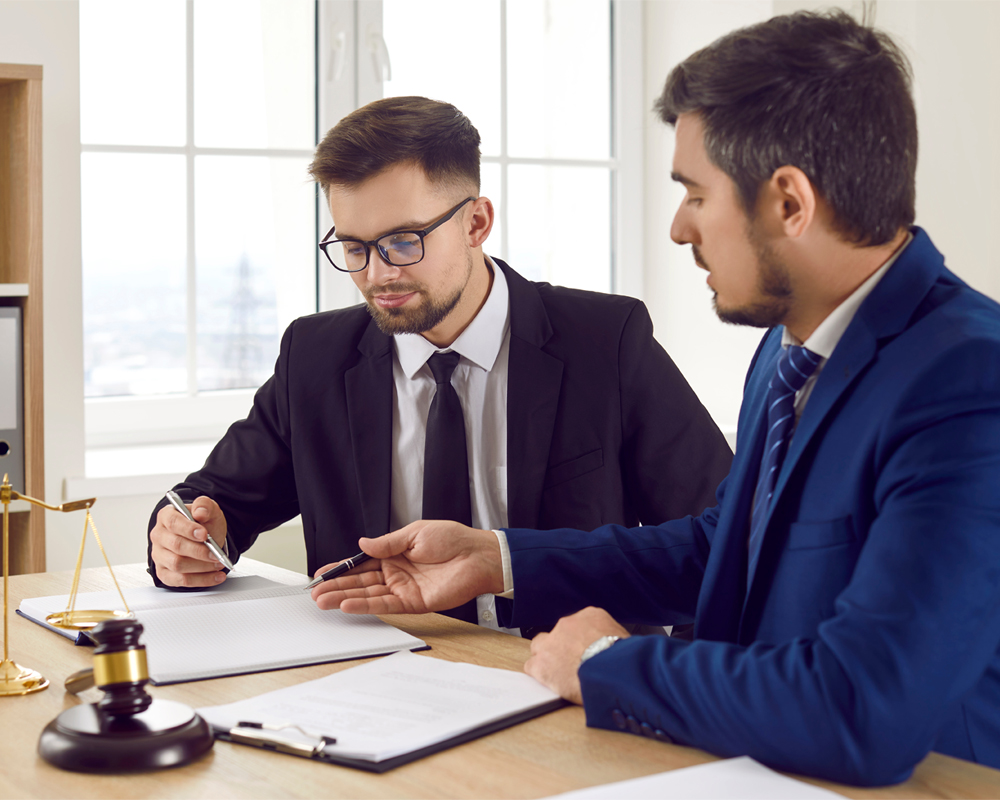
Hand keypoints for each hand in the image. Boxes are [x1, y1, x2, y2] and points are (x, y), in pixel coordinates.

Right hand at [150, 495, 228, 587]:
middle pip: (176, 546)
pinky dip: (201, 580)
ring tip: (218, 563)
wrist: (205, 538)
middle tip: (216, 554)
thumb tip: (200, 512)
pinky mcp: (164, 572)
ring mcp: (160, 555)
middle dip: (199, 551)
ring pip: (177, 565)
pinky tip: (216, 576)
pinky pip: (181, 580)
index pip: (173, 523)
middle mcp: (159, 536)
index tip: (204, 534)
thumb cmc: (203, 524)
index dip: (188, 529)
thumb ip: (205, 506)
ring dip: (202, 566)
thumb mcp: (209, 510)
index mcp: (166, 516)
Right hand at [311, 520, 503, 612]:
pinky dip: (366, 605)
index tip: (321, 573)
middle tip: (315, 592)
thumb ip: (386, 543)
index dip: (341, 568)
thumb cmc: (453, 541)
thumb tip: (362, 544)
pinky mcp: (413, 603)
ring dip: (345, 598)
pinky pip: (385, 605)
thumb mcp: (414, 533)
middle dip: (337, 587)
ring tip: (324, 601)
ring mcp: (403, 589)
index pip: (361, 563)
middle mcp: (396, 573)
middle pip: (360, 582)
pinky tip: (348, 604)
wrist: (477, 556)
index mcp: (395, 554)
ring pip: (368, 595)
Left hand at [524, 607, 629, 704]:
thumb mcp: (624, 638)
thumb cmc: (623, 658)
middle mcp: (568, 624)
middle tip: (572, 662)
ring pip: (540, 647)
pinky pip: (532, 666)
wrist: (612, 670)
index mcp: (591, 616)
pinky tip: (550, 682)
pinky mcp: (542, 663)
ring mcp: (552, 643)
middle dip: (561, 646)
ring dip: (547, 658)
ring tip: (560, 673)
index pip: (579, 625)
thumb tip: (614, 650)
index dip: (581, 641)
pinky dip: (539, 674)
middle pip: (558, 633)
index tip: (586, 650)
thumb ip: (612, 639)